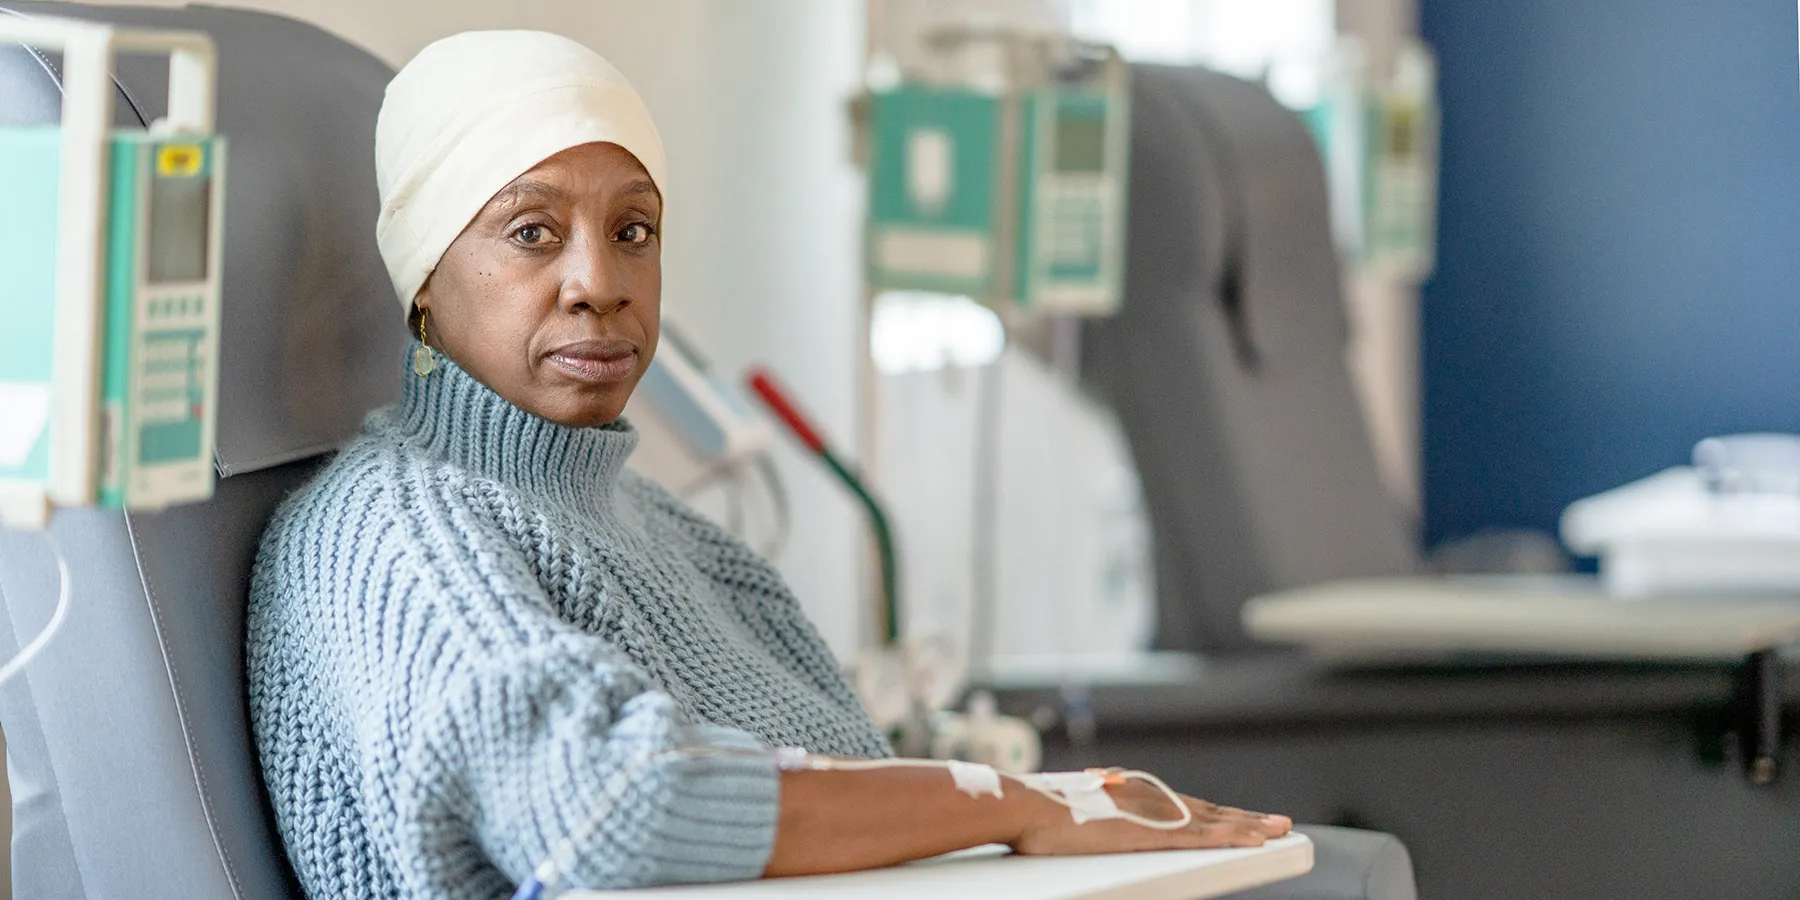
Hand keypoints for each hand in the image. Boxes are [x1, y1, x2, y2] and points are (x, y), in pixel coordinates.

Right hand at [1009, 773, 1291, 856]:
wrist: (1028, 806)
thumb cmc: (1039, 812)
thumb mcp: (1075, 810)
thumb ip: (1097, 813)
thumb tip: (1099, 816)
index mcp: (1133, 794)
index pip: (1186, 806)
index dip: (1217, 813)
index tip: (1240, 817)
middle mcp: (1150, 797)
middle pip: (1209, 810)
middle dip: (1244, 817)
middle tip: (1277, 822)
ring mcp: (1154, 813)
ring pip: (1215, 820)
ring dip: (1250, 825)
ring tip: (1279, 830)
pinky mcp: (1154, 832)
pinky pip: (1205, 836)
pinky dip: (1235, 836)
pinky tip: (1257, 840)